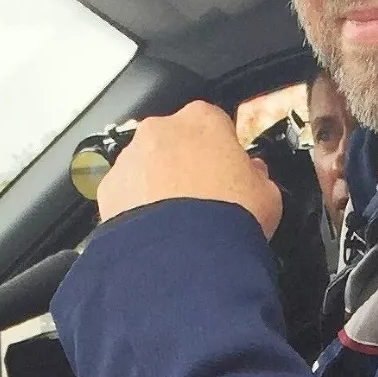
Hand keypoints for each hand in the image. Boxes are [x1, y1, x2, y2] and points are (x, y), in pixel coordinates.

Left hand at [96, 102, 282, 238]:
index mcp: (203, 120)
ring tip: (178, 222)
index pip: (215, 124)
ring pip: (146, 166)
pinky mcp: (109, 188)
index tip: (227, 173)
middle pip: (175, 142)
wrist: (187, 257)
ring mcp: (131, 157)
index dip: (222, 152)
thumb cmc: (228, 219)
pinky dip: (135, 208)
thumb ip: (258, 175)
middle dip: (185, 166)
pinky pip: (125, 193)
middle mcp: (162, 130)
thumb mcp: (268, 195)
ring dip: (158, 186)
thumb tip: (254, 175)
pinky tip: (157, 232)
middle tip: (202, 200)